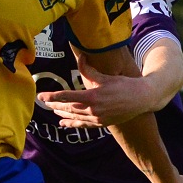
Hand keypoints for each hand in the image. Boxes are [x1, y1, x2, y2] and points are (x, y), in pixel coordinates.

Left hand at [36, 54, 150, 126]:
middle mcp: (93, 110)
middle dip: (54, 105)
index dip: (52, 96)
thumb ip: (89, 70)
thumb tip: (80, 58)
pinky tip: (64, 123)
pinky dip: (72, 123)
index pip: (67, 97)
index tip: (41, 96)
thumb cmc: (124, 85)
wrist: (141, 99)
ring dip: (62, 113)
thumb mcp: (105, 76)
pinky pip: (83, 124)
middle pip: (68, 108)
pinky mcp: (101, 123)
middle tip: (44, 102)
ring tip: (52, 110)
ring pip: (74, 117)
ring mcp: (97, 118)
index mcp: (93, 96)